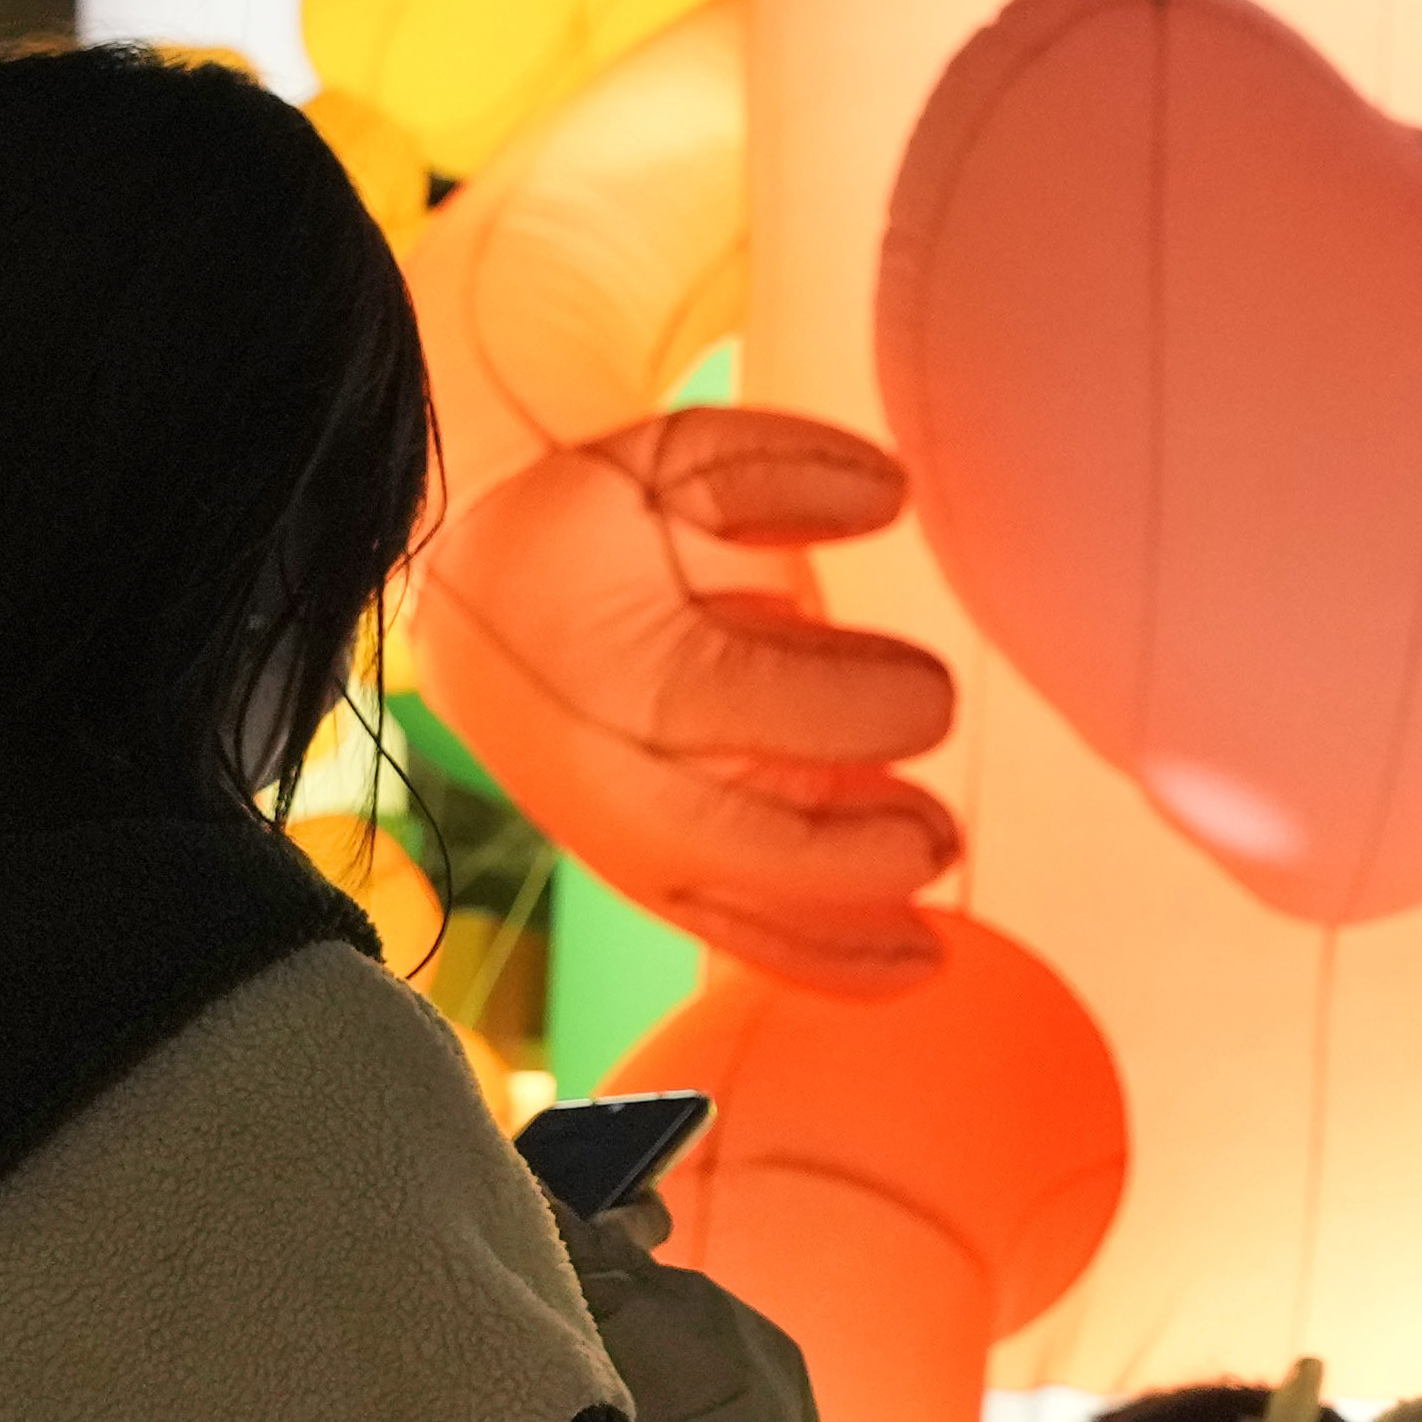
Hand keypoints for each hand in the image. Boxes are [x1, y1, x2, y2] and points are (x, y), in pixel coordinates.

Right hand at [420, 408, 960, 994]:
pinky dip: (827, 963)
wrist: (481, 606)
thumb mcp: (675, 457)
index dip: (861, 706)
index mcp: (627, 662)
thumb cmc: (602, 525)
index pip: (755, 702)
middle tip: (939, 832)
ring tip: (932, 923)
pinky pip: (737, 937)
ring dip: (851, 926)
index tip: (935, 693)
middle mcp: (620, 771)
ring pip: (746, 913)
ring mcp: (629, 839)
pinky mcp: (649, 878)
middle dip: (859, 853)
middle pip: (752, 842)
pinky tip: (914, 963)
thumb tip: (893, 495)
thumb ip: (784, 467)